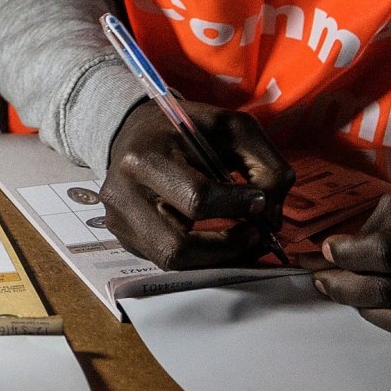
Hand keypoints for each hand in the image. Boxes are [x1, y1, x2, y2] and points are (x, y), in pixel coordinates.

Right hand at [101, 97, 292, 269]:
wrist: (137, 132)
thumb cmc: (188, 129)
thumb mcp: (233, 128)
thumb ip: (265, 166)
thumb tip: (271, 217)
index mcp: (144, 157)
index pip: (196, 198)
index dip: (237, 205)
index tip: (259, 200)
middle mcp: (122, 195)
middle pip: (178, 247)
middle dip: (228, 248)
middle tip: (255, 235)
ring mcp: (120, 222)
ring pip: (174, 262)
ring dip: (218, 258)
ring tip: (243, 240)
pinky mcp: (126, 239)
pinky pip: (169, 261)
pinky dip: (202, 257)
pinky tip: (218, 239)